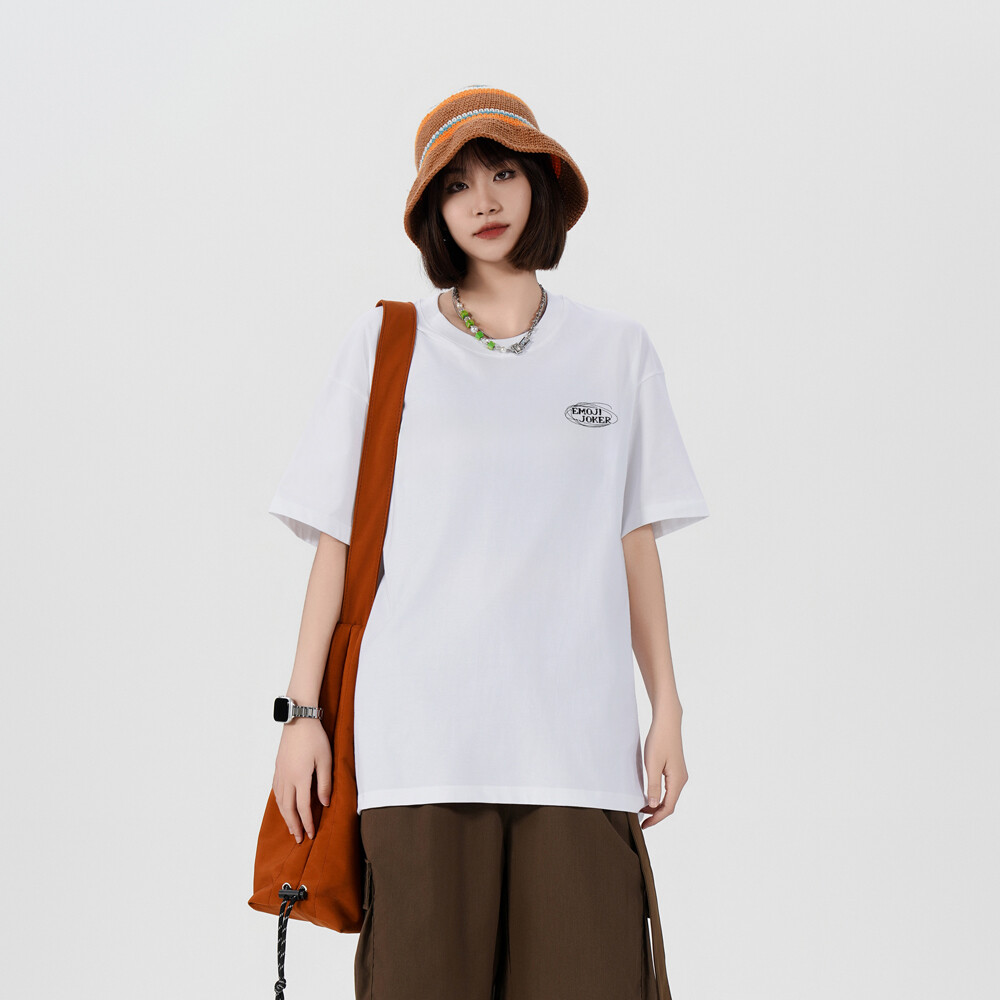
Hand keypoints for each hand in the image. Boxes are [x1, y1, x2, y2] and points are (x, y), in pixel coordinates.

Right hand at [272, 718, 332, 842]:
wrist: (299, 720)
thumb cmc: (315, 738)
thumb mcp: (326, 760)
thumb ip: (325, 783)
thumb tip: (325, 803)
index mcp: (300, 778)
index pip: (303, 807)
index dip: (307, 822)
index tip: (311, 834)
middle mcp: (287, 778)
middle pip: (288, 808)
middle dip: (294, 825)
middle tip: (298, 839)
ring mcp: (280, 773)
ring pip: (280, 802)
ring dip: (286, 817)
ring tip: (291, 828)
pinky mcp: (278, 768)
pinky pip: (276, 791)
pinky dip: (279, 804)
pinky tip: (283, 807)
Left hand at [640, 704, 687, 828]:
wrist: (667, 721)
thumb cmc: (659, 740)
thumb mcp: (653, 764)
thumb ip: (653, 786)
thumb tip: (654, 806)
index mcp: (677, 780)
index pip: (668, 807)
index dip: (656, 818)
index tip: (644, 824)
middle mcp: (681, 779)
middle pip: (670, 804)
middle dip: (657, 814)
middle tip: (642, 820)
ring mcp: (679, 774)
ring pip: (670, 796)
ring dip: (658, 805)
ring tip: (643, 809)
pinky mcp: (675, 769)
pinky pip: (669, 788)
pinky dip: (660, 795)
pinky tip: (650, 795)